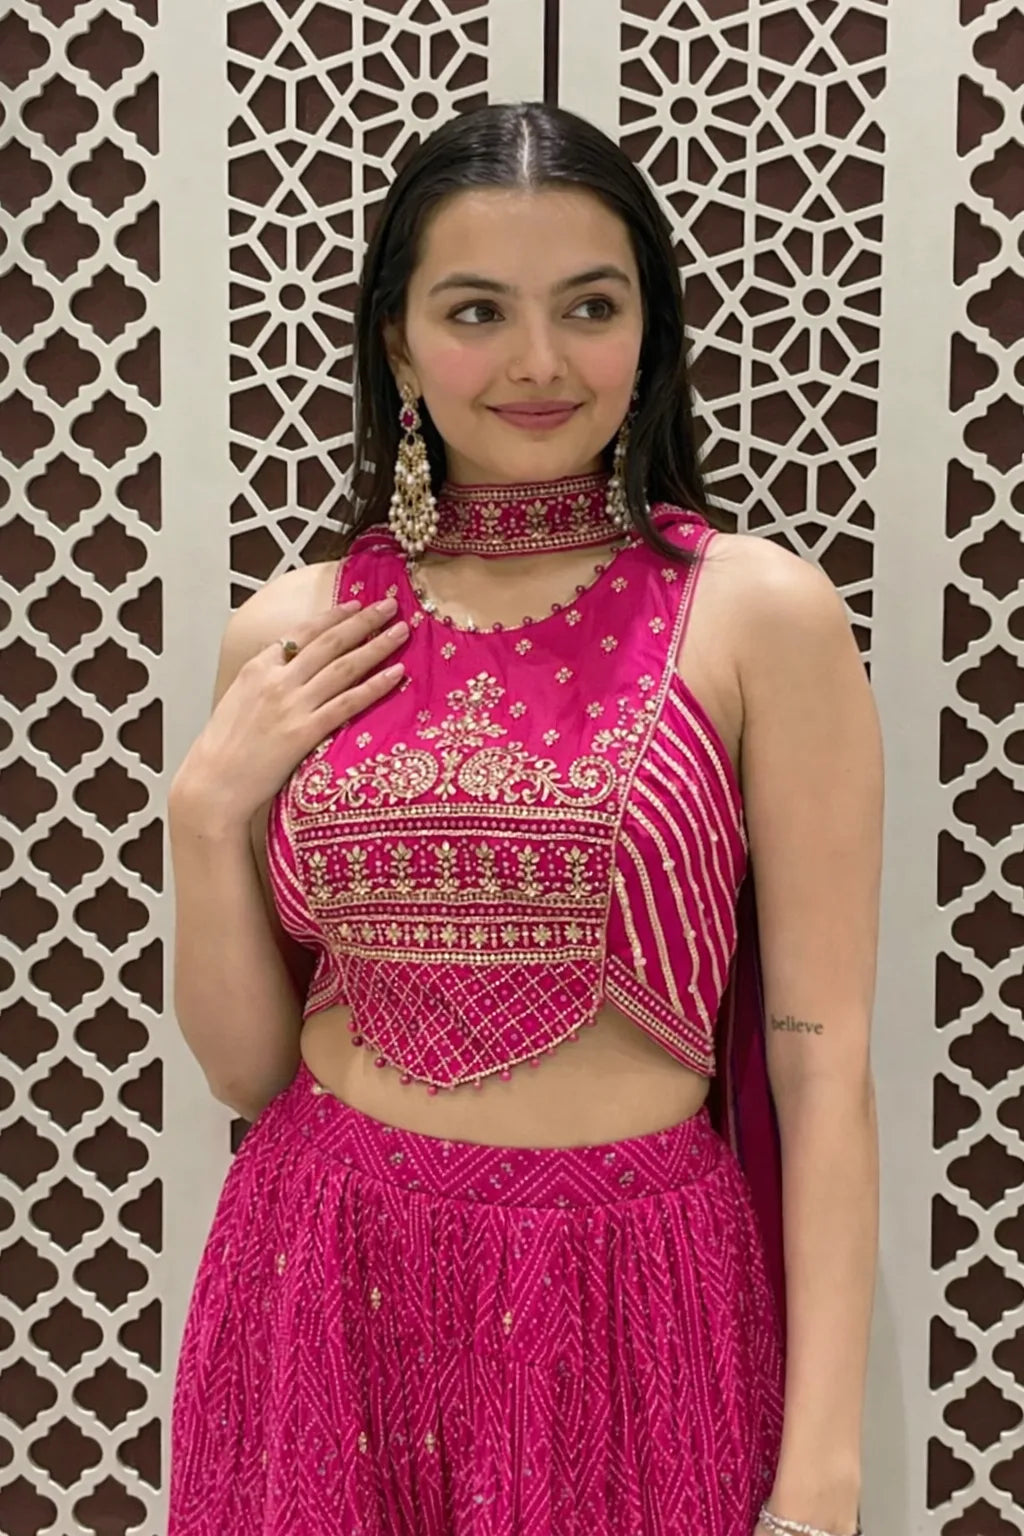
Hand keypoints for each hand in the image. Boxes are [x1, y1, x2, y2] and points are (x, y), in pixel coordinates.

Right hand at [171, 596, 408, 827]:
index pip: (302, 633)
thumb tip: (286, 663)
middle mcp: (277, 680)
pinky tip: (396, 674)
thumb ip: (263, 677)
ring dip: (377, 645)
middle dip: (363, 620)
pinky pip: (348, 703)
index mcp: (257, 668)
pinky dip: (375, 686)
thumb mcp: (237, 698)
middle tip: (389, 606)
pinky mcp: (305, 731)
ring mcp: (293, 704)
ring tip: (401, 631)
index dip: (332, 616)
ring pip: (345, 667)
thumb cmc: (223, 748)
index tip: (354, 604)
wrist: (213, 783)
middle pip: (329, 643)